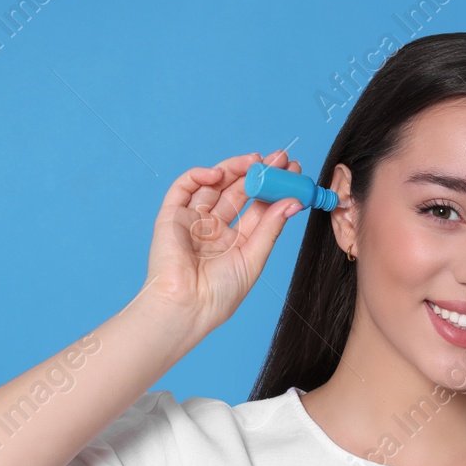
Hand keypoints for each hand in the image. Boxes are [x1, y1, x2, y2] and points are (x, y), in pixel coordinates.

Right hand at [140, 149, 305, 337]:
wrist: (187, 308)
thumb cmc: (219, 295)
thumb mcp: (253, 258)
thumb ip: (270, 228)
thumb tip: (293, 202)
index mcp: (236, 241)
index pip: (257, 207)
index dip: (274, 188)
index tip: (293, 172)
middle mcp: (215, 228)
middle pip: (238, 191)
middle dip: (258, 173)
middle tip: (279, 158)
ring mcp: (194, 220)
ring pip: (214, 185)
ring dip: (234, 168)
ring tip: (254, 160)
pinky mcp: (172, 216)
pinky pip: (184, 188)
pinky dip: (199, 175)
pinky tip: (219, 173)